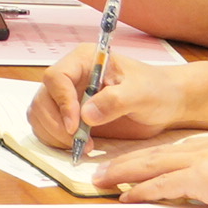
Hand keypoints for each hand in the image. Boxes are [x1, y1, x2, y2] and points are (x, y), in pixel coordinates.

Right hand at [27, 43, 200, 155]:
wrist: (166, 102)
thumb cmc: (156, 90)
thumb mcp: (142, 93)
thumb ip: (115, 101)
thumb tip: (86, 115)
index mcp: (84, 61)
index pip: (56, 77)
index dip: (61, 102)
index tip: (76, 126)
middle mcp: (70, 77)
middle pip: (43, 98)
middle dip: (56, 124)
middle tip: (79, 143)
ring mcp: (68, 97)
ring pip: (40, 114)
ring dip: (54, 134)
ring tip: (83, 146)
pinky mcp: (70, 116)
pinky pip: (48, 127)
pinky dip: (57, 140)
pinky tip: (81, 146)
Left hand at [105, 133, 207, 207]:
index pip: (177, 151)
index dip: (152, 158)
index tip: (135, 164)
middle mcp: (207, 147)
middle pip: (157, 154)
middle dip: (126, 162)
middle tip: (102, 170)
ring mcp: (203, 161)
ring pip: (152, 165)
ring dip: (123, 174)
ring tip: (101, 181)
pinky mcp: (203, 178)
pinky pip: (162, 184)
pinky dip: (141, 190)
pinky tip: (126, 196)